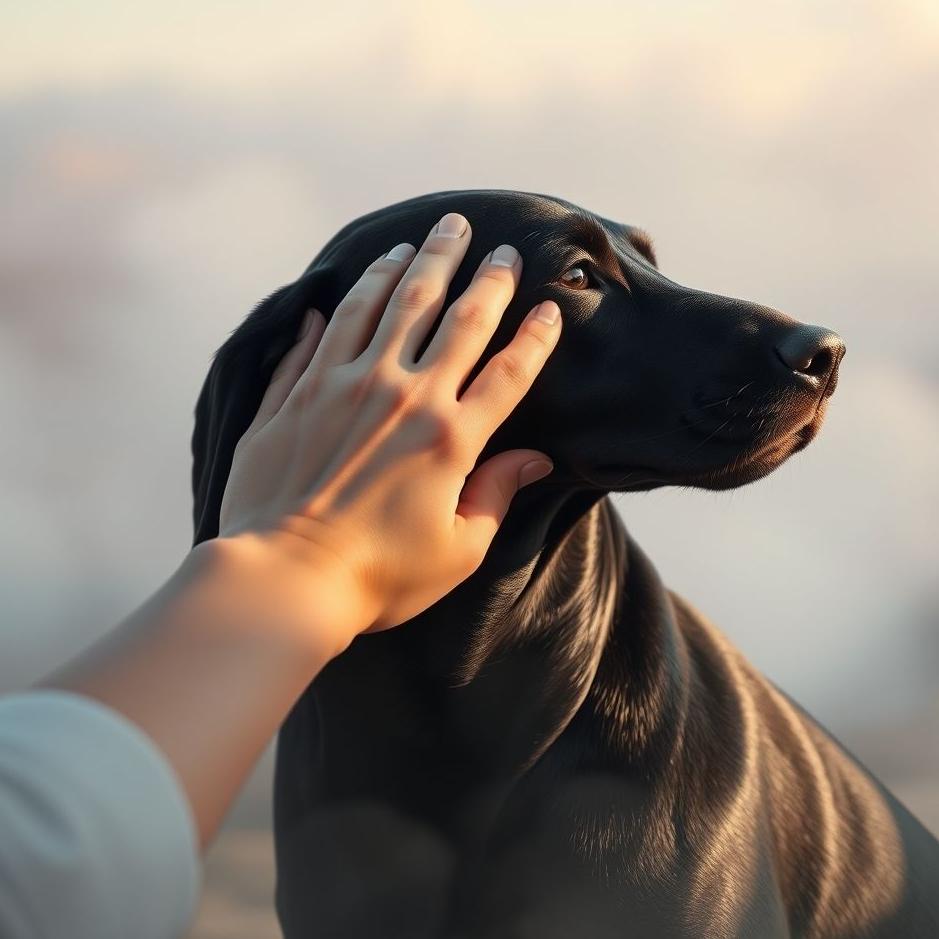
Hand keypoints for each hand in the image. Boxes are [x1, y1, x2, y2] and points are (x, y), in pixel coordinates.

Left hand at [217, 212, 561, 647]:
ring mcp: (347, 387)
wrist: (286, 578)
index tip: (549, 308)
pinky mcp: (299, 392)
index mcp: (451, 439)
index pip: (508, 372)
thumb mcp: (458, 550)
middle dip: (485, 278)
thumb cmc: (378, 577)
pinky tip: (364, 277)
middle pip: (456, 319)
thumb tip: (538, 460)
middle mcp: (404, 397)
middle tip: (498, 245)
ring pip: (391, 304)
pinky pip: (330, 328)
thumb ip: (497, 496)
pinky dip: (351, 297)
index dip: (535, 337)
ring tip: (431, 238)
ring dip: (418, 265)